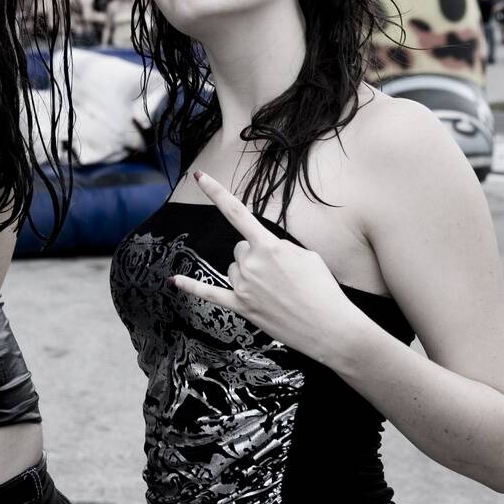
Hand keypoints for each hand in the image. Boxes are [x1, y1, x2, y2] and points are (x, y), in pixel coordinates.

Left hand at [171, 172, 361, 365]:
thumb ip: (279, 247)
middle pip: (240, 248)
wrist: (329, 327)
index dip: (215, 191)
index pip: (236, 212)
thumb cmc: (322, 289)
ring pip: (234, 269)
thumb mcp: (306, 256)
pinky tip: (174, 281)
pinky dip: (191, 287)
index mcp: (268, 246)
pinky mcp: (241, 307)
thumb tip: (263, 251)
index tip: (200, 176)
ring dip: (249, 274)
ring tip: (276, 291)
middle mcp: (251, 264)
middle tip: (281, 274)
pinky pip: (209, 293)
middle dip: (256, 256)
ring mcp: (243, 286)